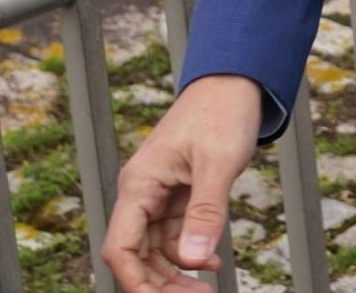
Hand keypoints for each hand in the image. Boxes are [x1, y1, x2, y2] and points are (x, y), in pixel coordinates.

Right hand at [103, 73, 263, 292]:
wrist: (235, 83)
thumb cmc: (221, 111)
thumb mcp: (217, 163)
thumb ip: (205, 212)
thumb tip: (194, 258)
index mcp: (139, 184)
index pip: (120, 247)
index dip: (135, 281)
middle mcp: (142, 193)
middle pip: (137, 255)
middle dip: (161, 284)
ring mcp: (159, 195)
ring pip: (156, 250)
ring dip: (177, 273)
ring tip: (206, 290)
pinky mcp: (178, 195)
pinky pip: (175, 236)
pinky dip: (190, 253)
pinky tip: (212, 262)